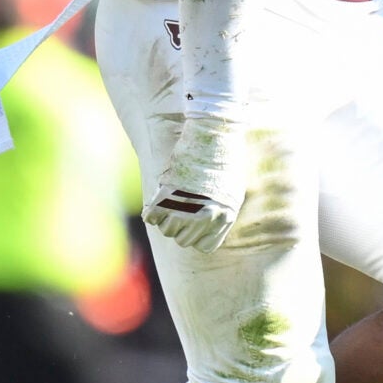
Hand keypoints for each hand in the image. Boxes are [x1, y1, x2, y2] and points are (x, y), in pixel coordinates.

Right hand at [144, 112, 249, 252]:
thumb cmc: (224, 159)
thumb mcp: (231, 191)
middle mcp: (206, 218)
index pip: (205, 246)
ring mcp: (185, 209)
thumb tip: (207, 225)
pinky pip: (151, 218)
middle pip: (183, 241)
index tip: (194, 222)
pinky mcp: (166, 197)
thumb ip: (220, 213)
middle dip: (180, 227)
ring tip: (171, 201)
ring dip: (166, 218)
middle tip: (180, 208)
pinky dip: (151, 211)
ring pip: (167, 231)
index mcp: (224, 218)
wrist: (214, 136)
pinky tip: (157, 200)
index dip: (197, 236)